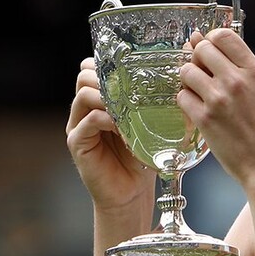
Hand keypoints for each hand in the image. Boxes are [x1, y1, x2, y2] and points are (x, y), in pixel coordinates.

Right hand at [66, 57, 155, 213]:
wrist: (131, 192)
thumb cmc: (143, 157)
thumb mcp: (151, 123)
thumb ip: (153, 101)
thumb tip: (177, 76)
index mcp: (100, 99)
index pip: (94, 66)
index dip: (111, 63)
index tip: (136, 70)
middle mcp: (84, 108)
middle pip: (85, 74)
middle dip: (110, 76)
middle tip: (132, 89)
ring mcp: (78, 125)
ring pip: (84, 93)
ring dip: (110, 96)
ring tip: (129, 109)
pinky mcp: (78, 143)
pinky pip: (88, 121)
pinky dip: (107, 119)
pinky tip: (124, 128)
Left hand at [178, 29, 254, 186]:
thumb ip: (236, 66)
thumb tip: (200, 40)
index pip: (223, 35)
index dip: (211, 40)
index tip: (210, 50)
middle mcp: (236, 81)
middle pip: (201, 49)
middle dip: (197, 58)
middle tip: (203, 74)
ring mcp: (218, 99)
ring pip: (186, 71)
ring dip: (189, 80)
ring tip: (201, 93)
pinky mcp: (204, 119)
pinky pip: (181, 96)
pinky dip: (186, 101)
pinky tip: (198, 109)